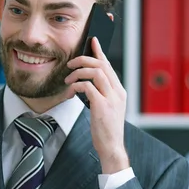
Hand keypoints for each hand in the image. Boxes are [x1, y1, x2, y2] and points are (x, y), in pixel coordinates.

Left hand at [65, 37, 128, 173]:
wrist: (111, 147)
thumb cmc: (106, 129)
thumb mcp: (106, 108)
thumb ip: (100, 94)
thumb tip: (86, 83)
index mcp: (119, 91)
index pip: (109, 66)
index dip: (99, 52)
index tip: (92, 41)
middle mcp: (118, 92)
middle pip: (102, 65)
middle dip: (84, 59)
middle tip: (70, 64)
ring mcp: (111, 99)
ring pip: (96, 72)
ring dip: (79, 72)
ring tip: (68, 80)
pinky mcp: (102, 107)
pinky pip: (88, 88)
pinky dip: (77, 86)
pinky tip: (71, 92)